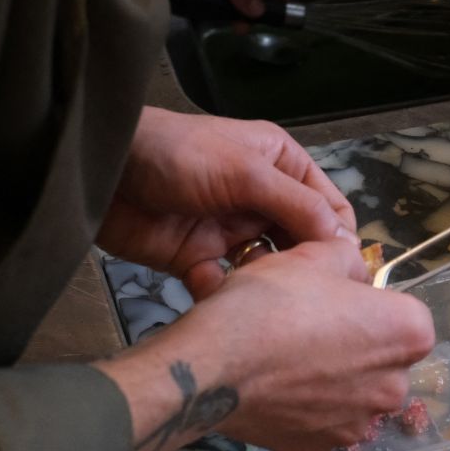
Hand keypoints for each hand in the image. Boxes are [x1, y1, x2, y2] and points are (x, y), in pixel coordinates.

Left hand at [98, 107, 359, 298]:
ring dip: (269, 284)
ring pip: (269, 269)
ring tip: (271, 297)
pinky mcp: (200, 260)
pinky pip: (228, 286)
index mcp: (282, 167)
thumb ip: (297, 205)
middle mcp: (263, 200)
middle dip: (307, 267)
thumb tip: (346, 241)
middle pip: (303, 243)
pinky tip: (226, 297)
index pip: (330, 207)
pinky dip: (228, 295)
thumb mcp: (246, 171)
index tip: (346, 271)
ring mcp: (232, 232)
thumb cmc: (177, 153)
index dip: (341, 237)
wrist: (103, 172)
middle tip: (313, 295)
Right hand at [175, 241, 434, 450]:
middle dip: (355, 349)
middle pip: (382, 362)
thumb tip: (355, 272)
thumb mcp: (314, 255)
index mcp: (410, 334)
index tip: (335, 303)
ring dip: (331, 385)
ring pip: (352, 398)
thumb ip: (348, 259)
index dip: (369, 306)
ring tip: (286, 365)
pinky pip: (318, 425)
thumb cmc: (273, 302)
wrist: (213, 364)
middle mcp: (395, 388)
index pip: (404, 316)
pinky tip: (273, 394)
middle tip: (308, 332)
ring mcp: (357, 425)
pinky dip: (302, 413)